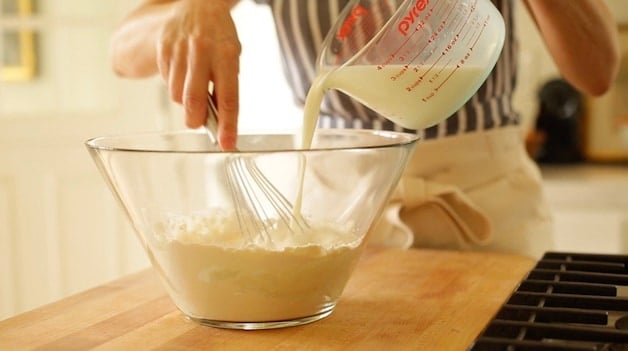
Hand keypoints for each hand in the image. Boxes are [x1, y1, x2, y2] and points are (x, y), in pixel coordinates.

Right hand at [157, 0, 240, 149]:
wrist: (198, 6)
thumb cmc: (219, 38)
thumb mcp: (231, 58)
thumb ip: (225, 87)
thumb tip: (218, 121)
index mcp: (226, 54)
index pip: (228, 98)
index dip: (227, 125)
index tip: (227, 144)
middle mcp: (202, 51)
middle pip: (194, 100)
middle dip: (196, 120)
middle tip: (199, 123)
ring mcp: (180, 50)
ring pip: (177, 94)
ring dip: (186, 101)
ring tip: (194, 85)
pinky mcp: (163, 50)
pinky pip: (167, 82)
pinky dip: (176, 86)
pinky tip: (184, 73)